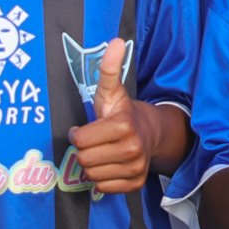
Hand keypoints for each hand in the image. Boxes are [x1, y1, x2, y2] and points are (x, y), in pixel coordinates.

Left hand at [68, 40, 152, 194]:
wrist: (151, 132)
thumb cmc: (122, 111)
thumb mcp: (111, 90)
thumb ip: (109, 67)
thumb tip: (116, 41)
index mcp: (123, 125)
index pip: (80, 139)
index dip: (78, 133)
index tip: (86, 128)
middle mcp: (132, 149)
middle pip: (84, 159)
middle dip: (84, 150)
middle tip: (93, 141)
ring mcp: (136, 168)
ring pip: (92, 175)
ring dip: (92, 165)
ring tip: (101, 152)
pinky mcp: (136, 183)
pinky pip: (104, 188)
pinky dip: (102, 178)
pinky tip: (108, 164)